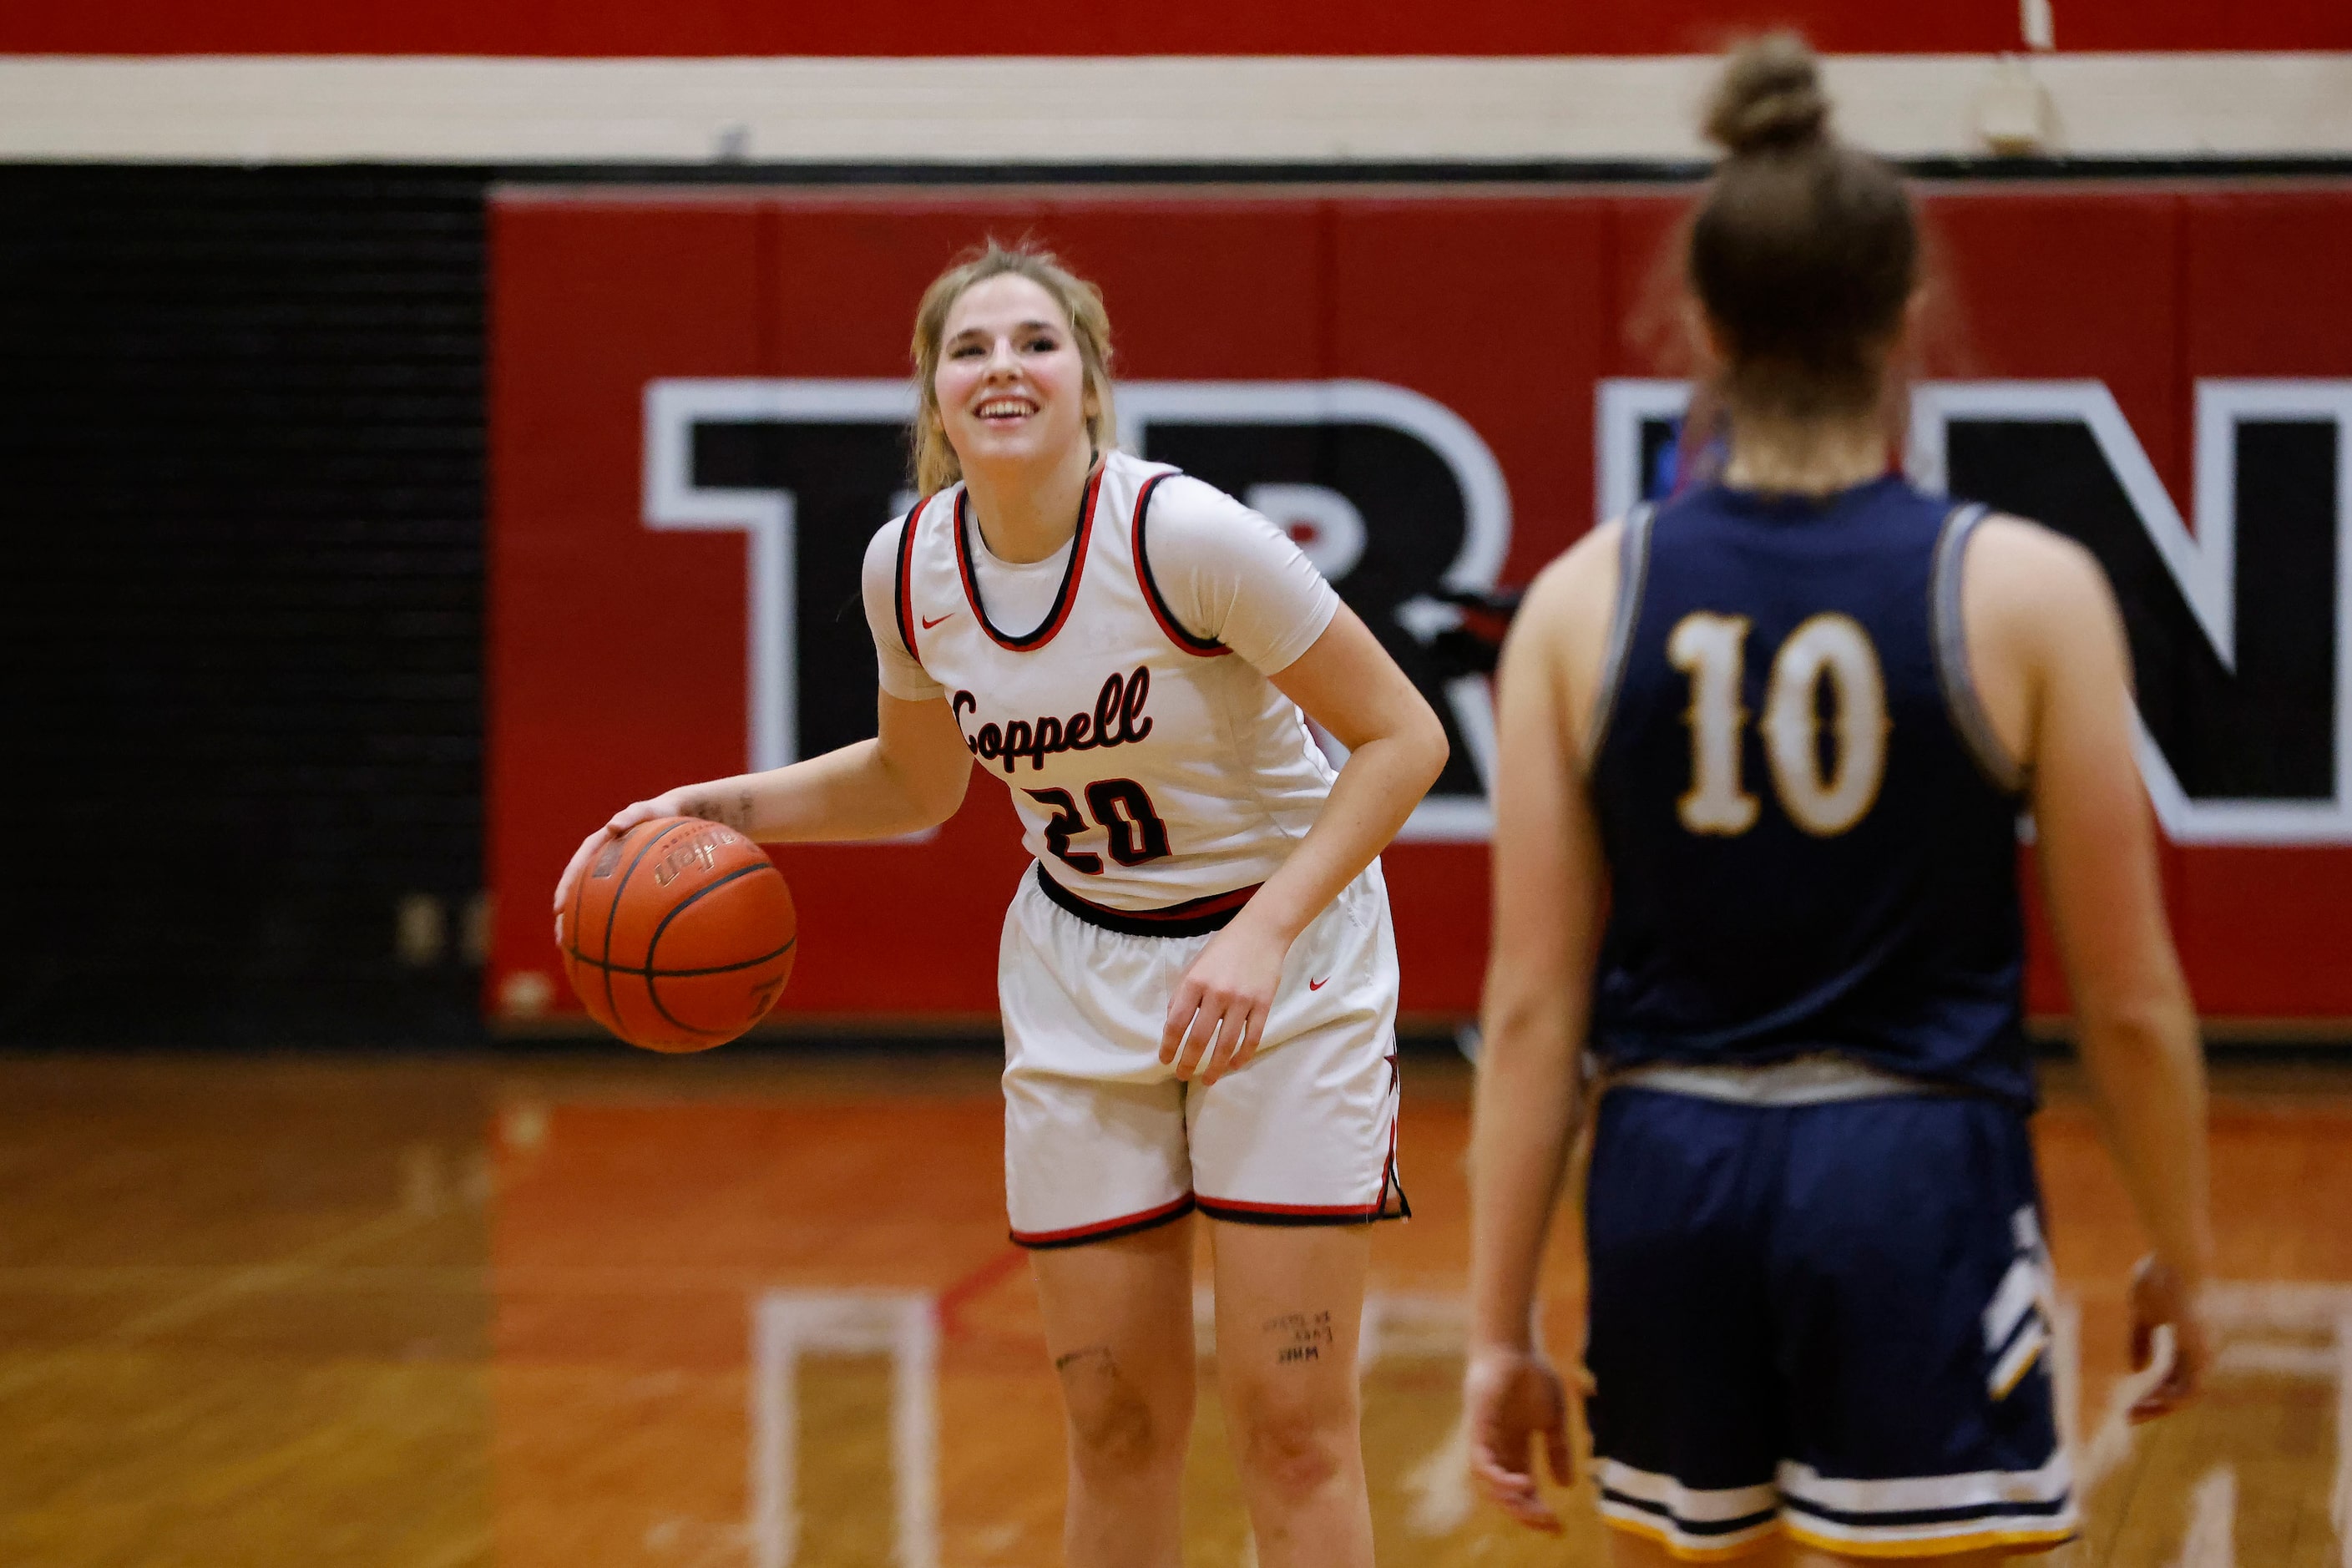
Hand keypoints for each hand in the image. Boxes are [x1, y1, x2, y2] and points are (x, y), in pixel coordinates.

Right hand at [551, 793, 682, 947]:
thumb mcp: (646, 811)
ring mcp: (613, 876)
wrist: (676, 816)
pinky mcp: (627, 885)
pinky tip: (613, 947)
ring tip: (576, 952)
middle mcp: (601, 863)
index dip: (566, 889)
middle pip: (579, 893)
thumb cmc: (660, 814)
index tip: (558, 909)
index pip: (577, 869)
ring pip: (593, 904)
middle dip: (567, 917)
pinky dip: (610, 923)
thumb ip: (631, 815)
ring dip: (582, 926)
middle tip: (560, 939)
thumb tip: (612, 824)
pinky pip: (615, 906)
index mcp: (599, 846)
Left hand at [1159, 917, 1287, 1085]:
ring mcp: (1242, 1001)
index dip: (1169, 1046)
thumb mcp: (1195, 966)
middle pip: (1199, 1039)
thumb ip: (1182, 995)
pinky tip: (1234, 1065)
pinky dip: (1243, 1055)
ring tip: (1208, 1080)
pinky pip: (1252, 1038)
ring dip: (1215, 1067)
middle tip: (1183, 1075)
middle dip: (1189, 1062)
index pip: (1176, 1023)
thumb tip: (1173, 1025)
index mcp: (1195, 983)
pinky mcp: (1263, 1005)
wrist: (1261, 932)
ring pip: (1226, 1044)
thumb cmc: (1223, 948)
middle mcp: (1217, 994)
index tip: (1165, 1060)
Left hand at [1464, 1344, 1577, 1533]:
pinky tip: (1521, 1482)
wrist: (1514, 1346)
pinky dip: (1498, 1477)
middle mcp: (1499, 1450)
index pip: (1524, 1491)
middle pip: (1507, 1495)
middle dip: (1527, 1513)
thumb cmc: (1532, 1376)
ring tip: (1534, 1508)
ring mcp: (1486, 1440)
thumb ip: (1558, 1450)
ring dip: (1512, 1501)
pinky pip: (1482, 1462)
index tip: (1560, 1525)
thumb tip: (1567, 1486)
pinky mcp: (1478, 1428)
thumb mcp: (1553, 1419)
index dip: (1538, 1509)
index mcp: (1516, 1449)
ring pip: (1491, 1485)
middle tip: (1549, 1524)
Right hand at [2126, 1254, 2206, 1420]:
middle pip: (2181, 1393)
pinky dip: (2170, 1398)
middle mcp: (2200, 1353)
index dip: (2152, 1394)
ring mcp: (2203, 1352)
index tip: (2127, 1404)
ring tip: (2132, 1412)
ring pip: (2187, 1396)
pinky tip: (2147, 1397)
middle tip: (2127, 1417)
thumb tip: (2136, 1369)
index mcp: (2188, 1344)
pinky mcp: (2200, 1350)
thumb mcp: (2142, 1314)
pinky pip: (2190, 1387)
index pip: (2173, 1380)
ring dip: (2160, 1408)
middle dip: (2154, 1408)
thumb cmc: (2159, 1279)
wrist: (2175, 1259)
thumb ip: (2140, 1341)